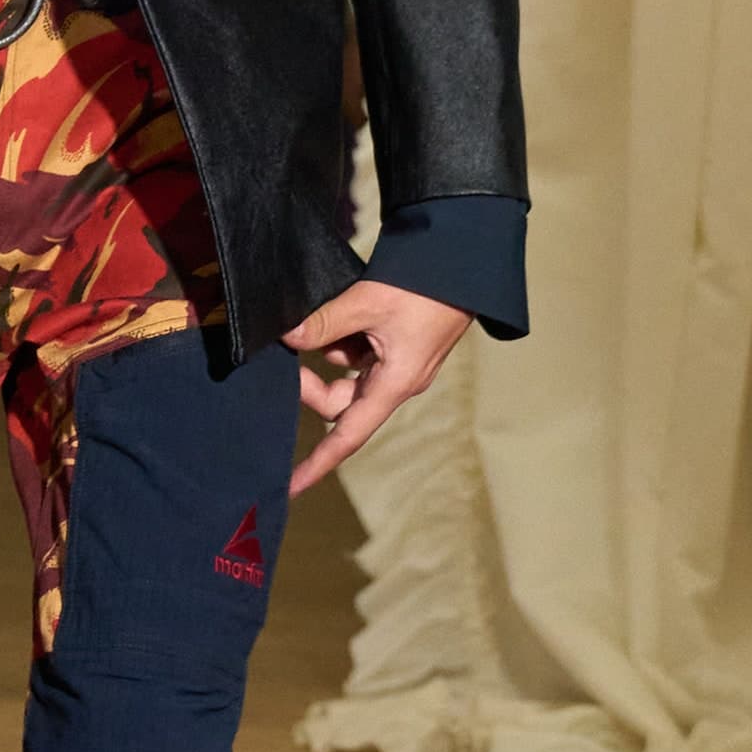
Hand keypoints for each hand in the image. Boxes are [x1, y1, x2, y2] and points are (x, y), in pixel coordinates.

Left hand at [283, 277, 471, 495]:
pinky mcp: (398, 347)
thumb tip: (288, 337)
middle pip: (340, 403)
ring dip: (327, 352)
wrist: (463, 265)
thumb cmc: (426, 287)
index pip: (348, 435)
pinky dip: (341, 338)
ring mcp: (398, 366)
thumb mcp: (368, 303)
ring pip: (347, 374)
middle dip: (310, 383)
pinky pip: (359, 355)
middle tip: (288, 349)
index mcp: (395, 384)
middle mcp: (397, 382)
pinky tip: (338, 313)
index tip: (291, 485)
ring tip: (319, 319)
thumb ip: (325, 323)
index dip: (319, 462)